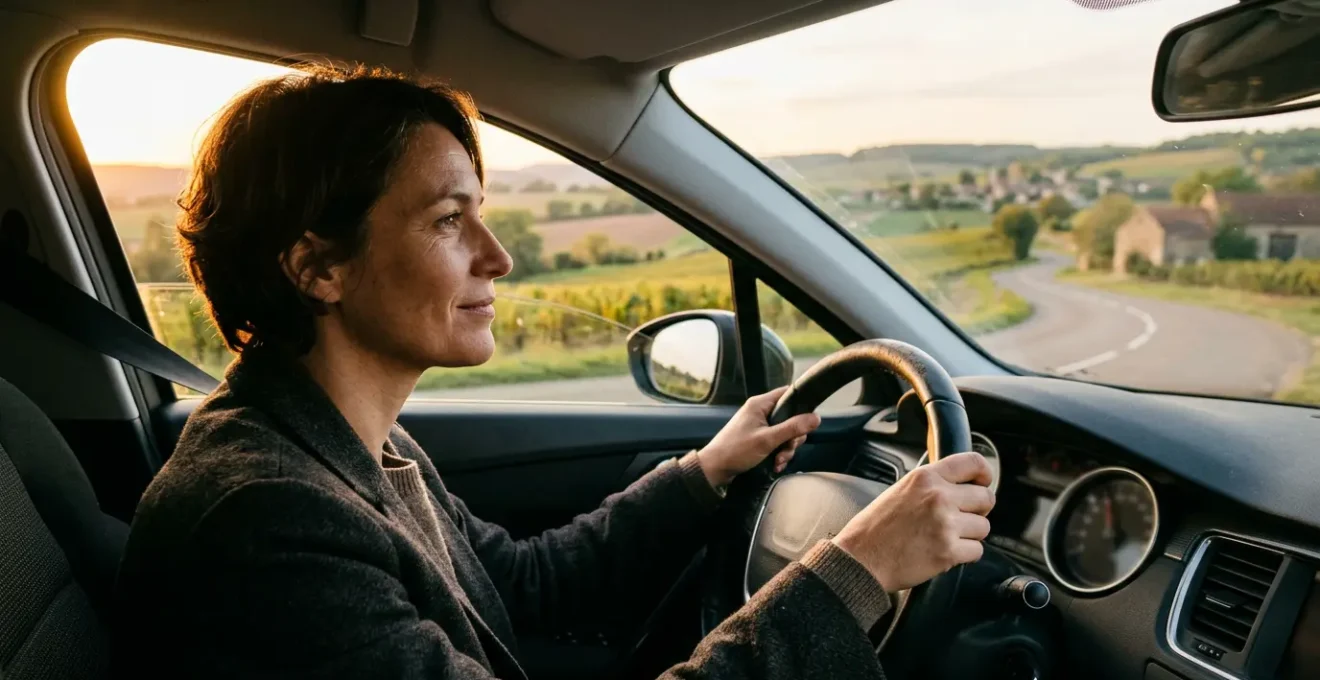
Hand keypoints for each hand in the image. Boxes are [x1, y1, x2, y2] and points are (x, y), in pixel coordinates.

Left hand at [696, 386, 821, 487]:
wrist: (715, 469)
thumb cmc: (736, 450)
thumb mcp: (767, 439)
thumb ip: (792, 428)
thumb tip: (816, 418)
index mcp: (760, 404)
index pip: (788, 393)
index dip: (801, 404)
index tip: (808, 420)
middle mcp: (760, 412)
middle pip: (790, 418)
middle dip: (793, 438)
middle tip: (787, 449)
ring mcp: (759, 426)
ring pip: (785, 433)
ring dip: (786, 449)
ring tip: (778, 461)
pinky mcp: (758, 438)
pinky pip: (777, 443)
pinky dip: (778, 454)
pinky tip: (775, 465)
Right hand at [833, 452, 994, 592]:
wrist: (860, 560)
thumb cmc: (875, 528)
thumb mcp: (901, 490)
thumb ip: (932, 484)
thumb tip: (961, 486)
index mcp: (925, 477)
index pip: (973, 463)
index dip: (984, 474)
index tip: (984, 483)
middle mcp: (938, 497)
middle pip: (986, 498)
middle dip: (978, 510)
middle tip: (961, 518)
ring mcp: (945, 525)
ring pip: (983, 527)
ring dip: (969, 535)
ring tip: (945, 537)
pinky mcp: (948, 552)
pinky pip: (977, 551)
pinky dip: (965, 555)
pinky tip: (944, 552)